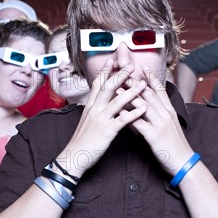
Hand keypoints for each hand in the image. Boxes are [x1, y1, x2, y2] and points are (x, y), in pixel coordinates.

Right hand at [62, 59, 147, 175]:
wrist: (74, 157)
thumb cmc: (81, 141)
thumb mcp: (86, 121)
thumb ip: (94, 110)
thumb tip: (100, 102)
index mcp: (90, 106)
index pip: (97, 84)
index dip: (105, 71)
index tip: (112, 60)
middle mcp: (94, 109)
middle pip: (107, 87)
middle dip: (120, 75)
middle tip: (131, 66)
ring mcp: (100, 119)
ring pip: (117, 101)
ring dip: (131, 91)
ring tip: (143, 84)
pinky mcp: (106, 131)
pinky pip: (122, 120)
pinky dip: (133, 113)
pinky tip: (143, 108)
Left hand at [128, 66, 193, 175]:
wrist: (185, 162)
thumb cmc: (176, 145)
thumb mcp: (171, 126)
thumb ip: (162, 115)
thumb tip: (151, 107)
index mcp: (170, 111)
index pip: (160, 90)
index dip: (151, 78)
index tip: (143, 68)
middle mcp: (165, 114)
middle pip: (149, 94)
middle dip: (135, 82)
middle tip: (124, 73)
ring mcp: (160, 124)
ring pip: (143, 105)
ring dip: (128, 95)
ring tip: (116, 88)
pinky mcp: (154, 136)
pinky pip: (138, 123)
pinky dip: (128, 115)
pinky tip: (119, 111)